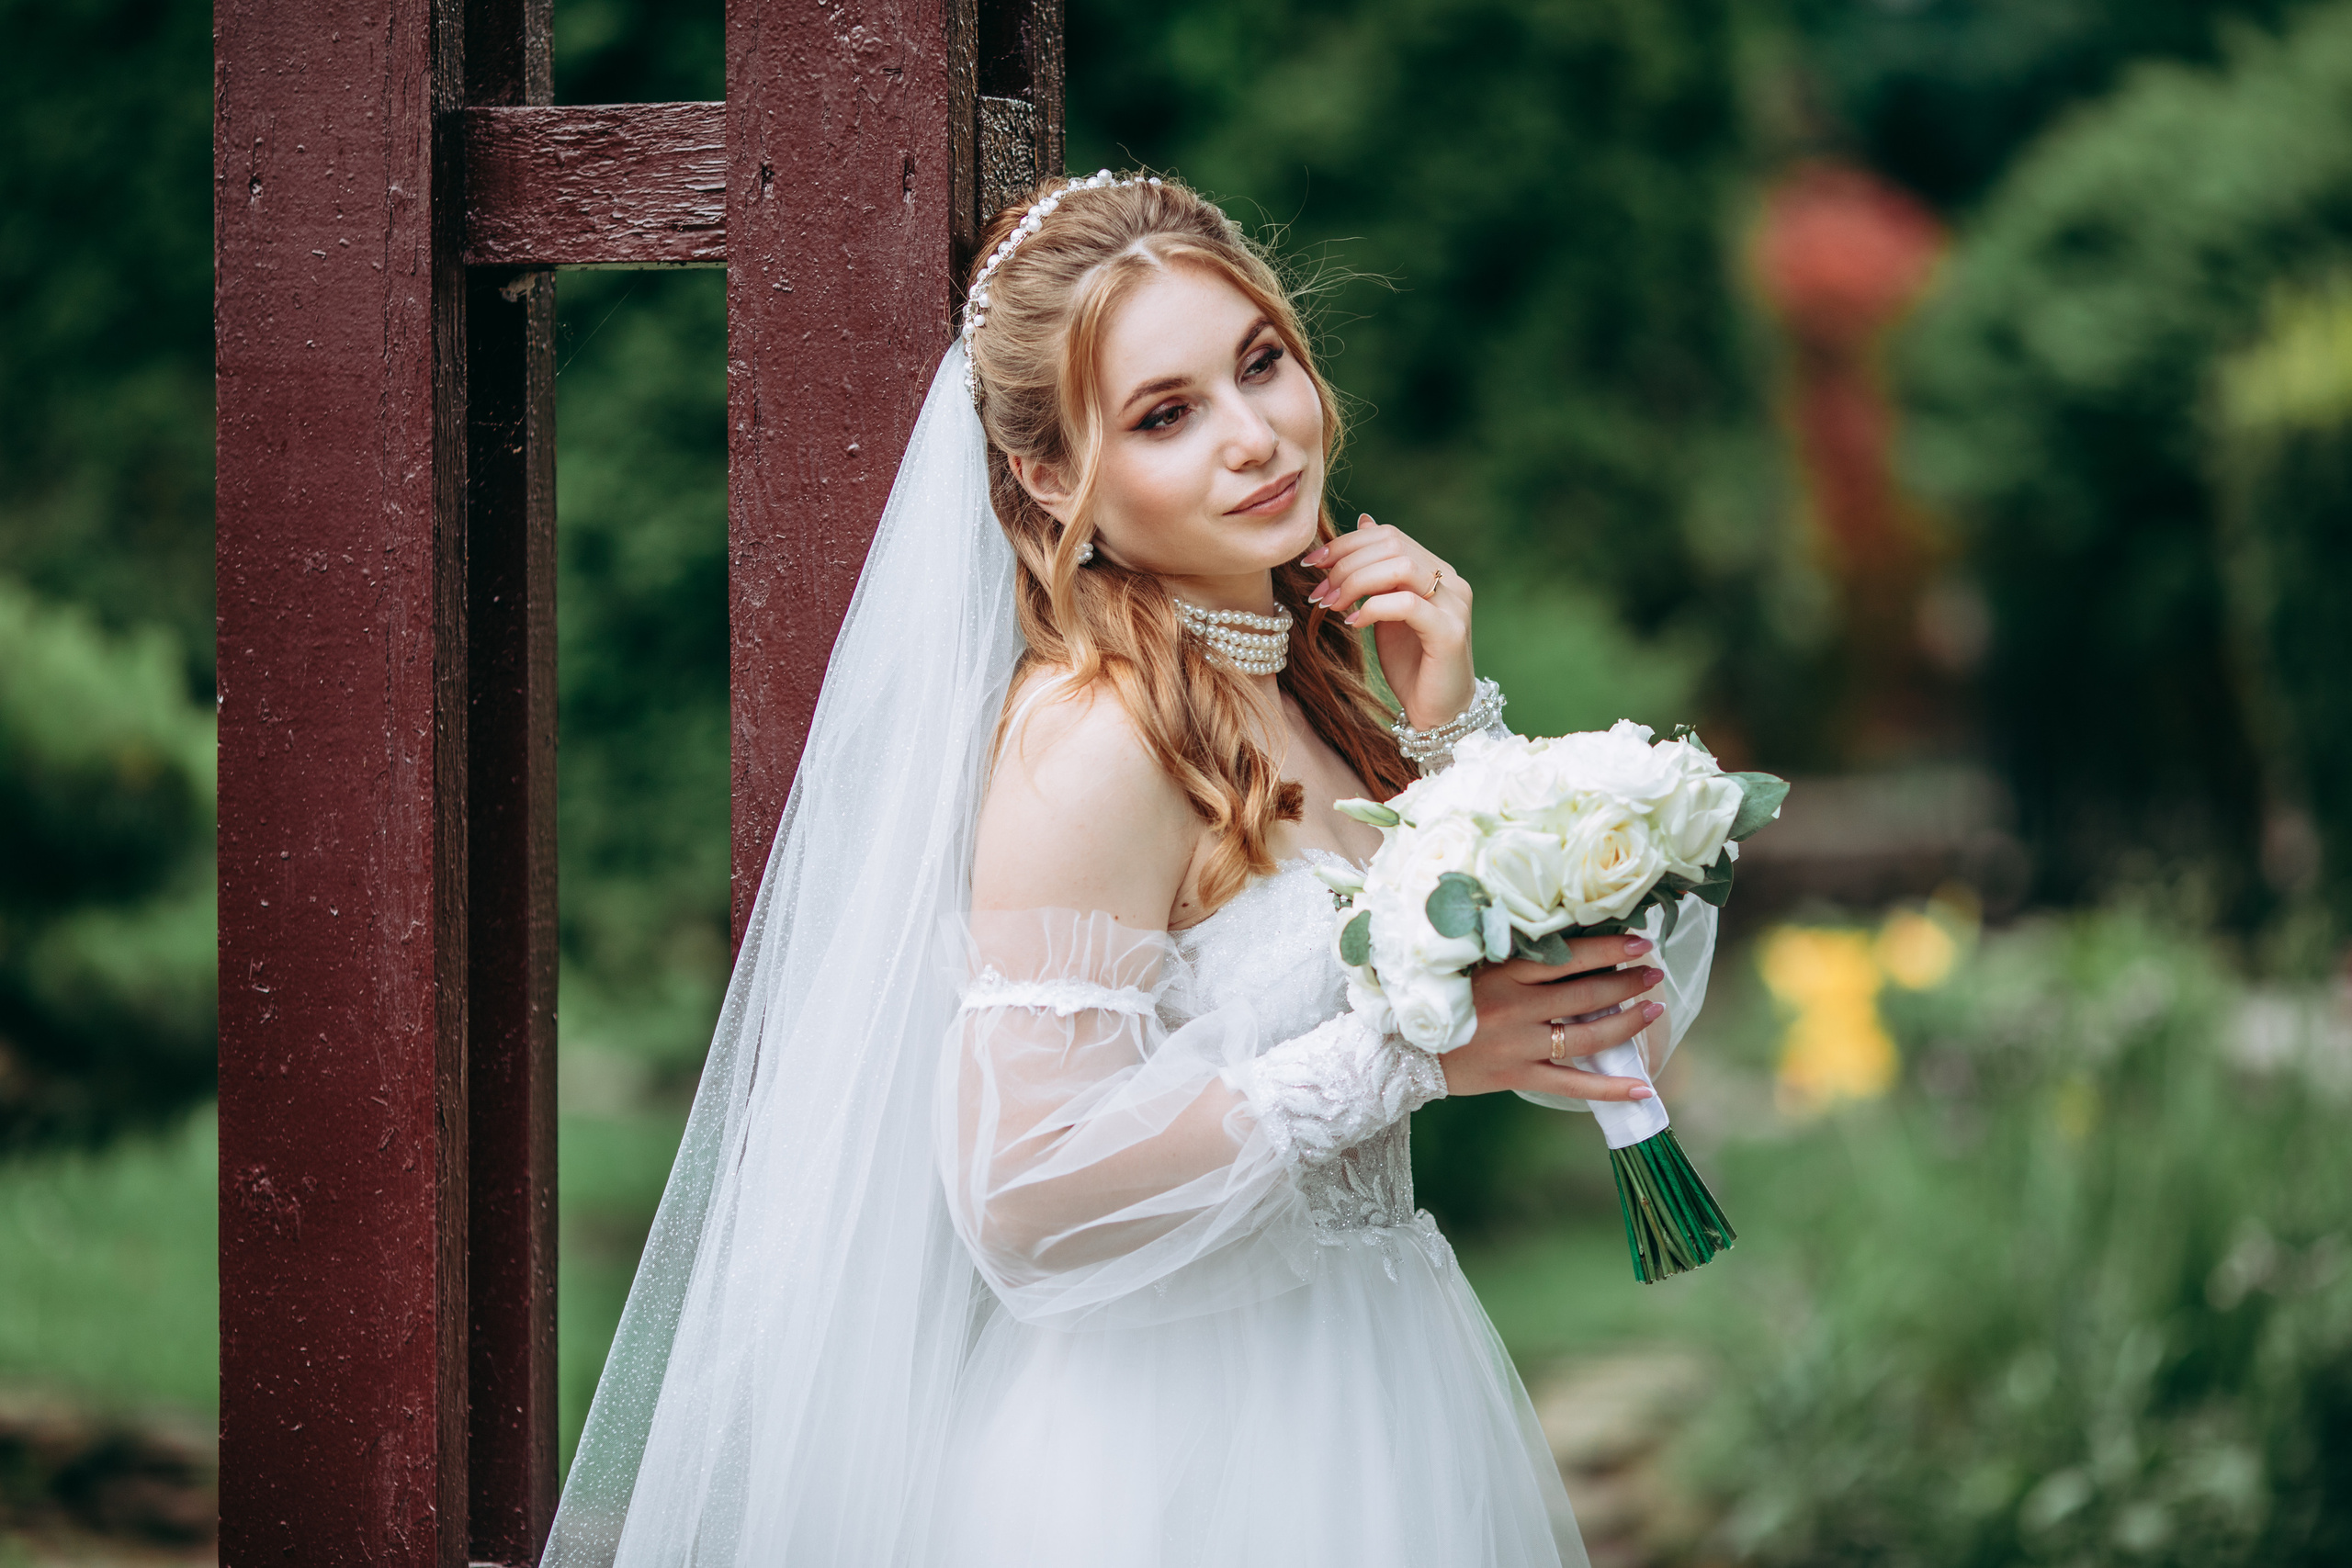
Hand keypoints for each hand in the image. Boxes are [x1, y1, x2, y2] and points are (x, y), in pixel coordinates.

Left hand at [1301, 515, 1472, 729]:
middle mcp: (1451, 580)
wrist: (1439, 713)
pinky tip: (1353, 624)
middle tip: (1319, 592)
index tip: (1311, 564)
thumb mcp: (1386, 610)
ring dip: (1356, 582)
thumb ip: (1376, 571)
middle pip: (1392, 544)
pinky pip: (1407, 605)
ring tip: (1332, 606)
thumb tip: (1362, 521)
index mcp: (1436, 570)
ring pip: (1400, 567)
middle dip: (1345, 563)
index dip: (1346, 543)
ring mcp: (1454, 605)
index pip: (1389, 535)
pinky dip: (1373, 608)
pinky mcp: (1450, 633)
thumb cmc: (1410, 663)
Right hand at [1436, 935, 1664, 1099]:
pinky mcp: (1518, 1076)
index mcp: (1506, 974)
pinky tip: (1643, 1090)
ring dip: (1628, 1023)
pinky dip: (1610, 1089)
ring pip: (1587, 1036)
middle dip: (1628, 982)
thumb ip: (1515, 960)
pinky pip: (1573, 1085)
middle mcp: (1517, 1008)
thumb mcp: (1474, 968)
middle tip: (1655, 973)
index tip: (1640, 942)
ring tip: (1654, 1011)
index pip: (1569, 957)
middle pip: (1586, 994)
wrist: (1403, 1049)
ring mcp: (1520, 1045)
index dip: (1609, 949)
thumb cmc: (1442, 1001)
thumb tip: (1571, 949)